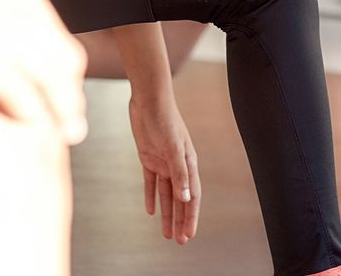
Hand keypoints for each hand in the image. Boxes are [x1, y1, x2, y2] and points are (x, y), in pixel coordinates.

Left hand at [129, 88, 200, 244]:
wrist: (148, 98)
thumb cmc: (164, 118)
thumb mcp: (172, 146)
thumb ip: (179, 172)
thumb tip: (186, 197)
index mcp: (188, 163)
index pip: (192, 196)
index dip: (191, 217)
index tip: (188, 235)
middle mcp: (177, 165)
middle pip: (180, 199)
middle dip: (180, 220)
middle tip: (179, 241)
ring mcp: (163, 162)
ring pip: (166, 194)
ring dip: (166, 213)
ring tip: (165, 233)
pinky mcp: (148, 157)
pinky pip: (151, 182)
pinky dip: (151, 196)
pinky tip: (150, 211)